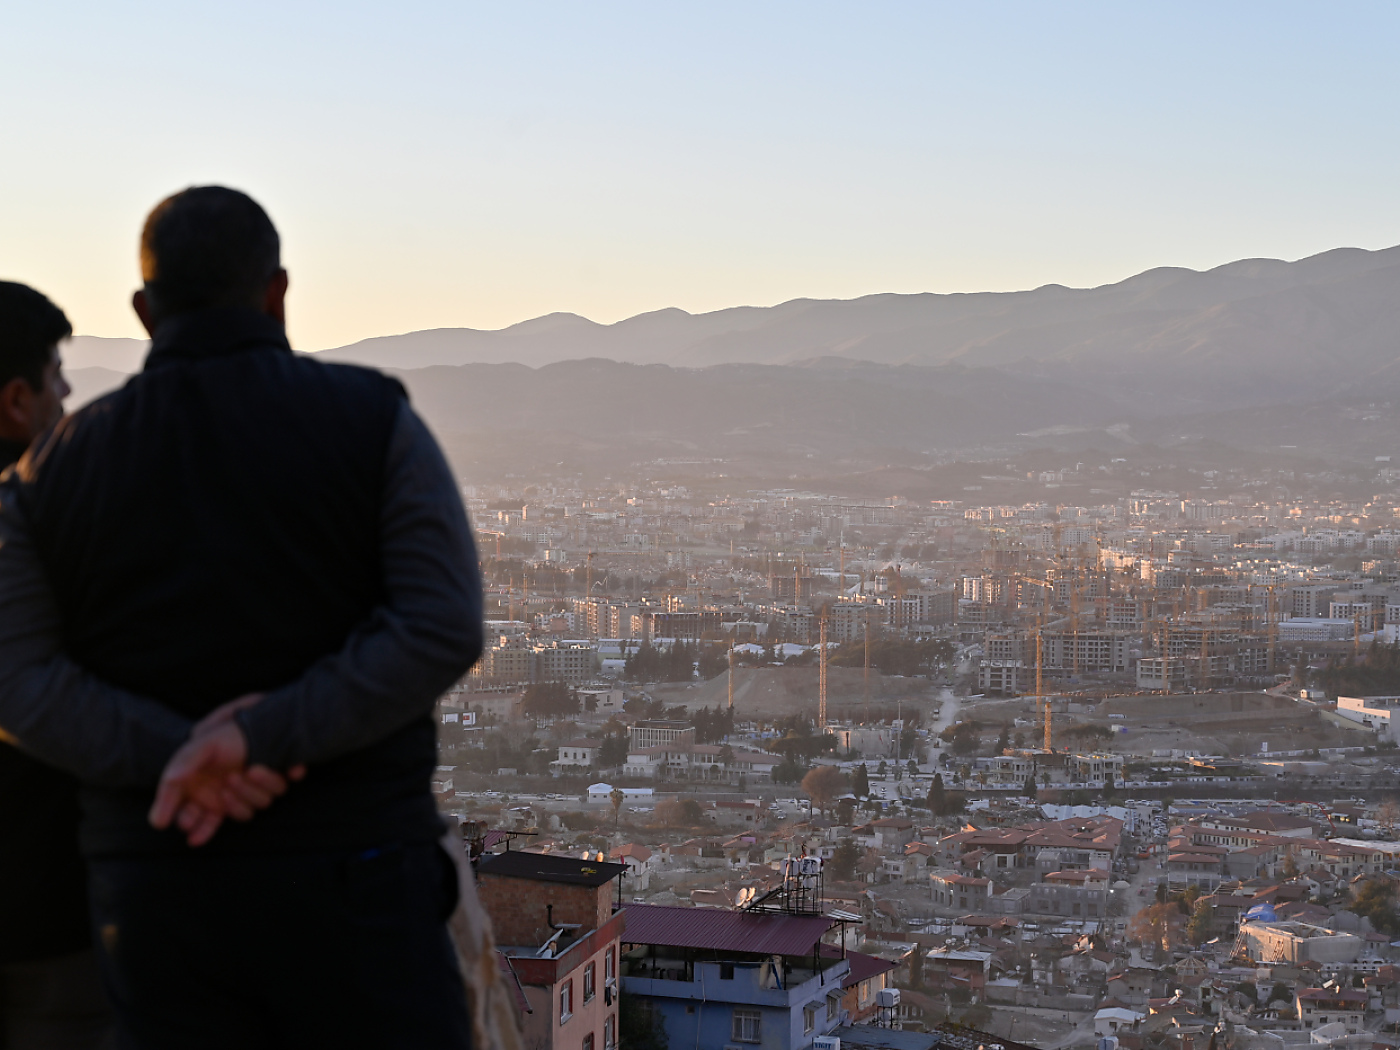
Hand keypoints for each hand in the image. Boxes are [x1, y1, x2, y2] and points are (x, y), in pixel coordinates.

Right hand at [148, 695, 305, 846]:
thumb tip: (156, 819)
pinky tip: (253, 769)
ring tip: (233, 776)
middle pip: (216, 821)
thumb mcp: (196, 750)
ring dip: (241, 795)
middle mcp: (220, 798)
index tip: (188, 821)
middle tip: (216, 794)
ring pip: (246, 812)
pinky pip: (268, 796)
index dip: (189, 823)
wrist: (254, 723)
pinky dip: (262, 784)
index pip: (189, 819)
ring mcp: (244, 795)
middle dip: (214, 816)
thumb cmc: (220, 738)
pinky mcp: (266, 788)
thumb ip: (177, 776)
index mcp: (198, 792)